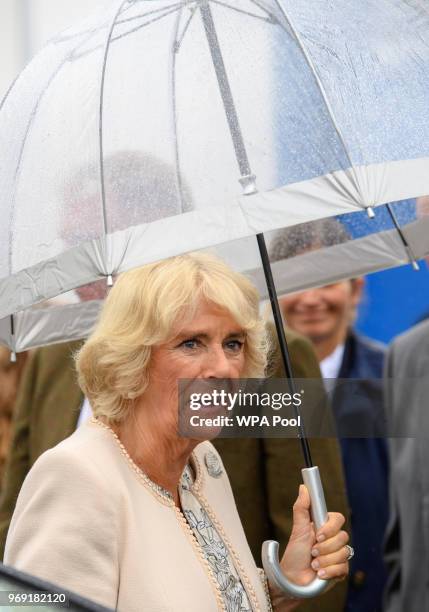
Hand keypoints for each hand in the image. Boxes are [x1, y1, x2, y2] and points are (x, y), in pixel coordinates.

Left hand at [269, 485, 348, 609]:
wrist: (292, 580)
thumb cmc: (294, 554)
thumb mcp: (298, 529)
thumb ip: (302, 508)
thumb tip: (303, 487)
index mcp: (324, 527)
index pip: (338, 519)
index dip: (330, 528)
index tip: (317, 535)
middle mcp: (333, 540)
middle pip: (343, 537)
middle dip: (325, 547)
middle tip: (312, 552)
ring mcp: (338, 555)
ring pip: (344, 553)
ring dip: (325, 560)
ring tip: (313, 564)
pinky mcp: (341, 570)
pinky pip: (344, 567)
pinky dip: (329, 571)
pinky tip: (319, 573)